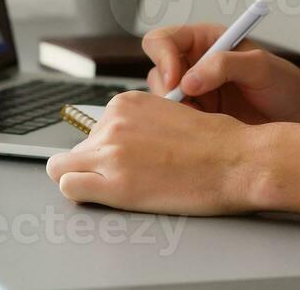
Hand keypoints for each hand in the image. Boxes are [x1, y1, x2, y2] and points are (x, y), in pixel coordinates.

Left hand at [46, 91, 262, 213]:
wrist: (237, 161)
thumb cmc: (216, 143)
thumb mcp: (169, 114)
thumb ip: (140, 124)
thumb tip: (124, 141)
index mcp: (126, 103)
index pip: (93, 129)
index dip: (108, 148)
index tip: (124, 158)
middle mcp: (113, 123)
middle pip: (79, 149)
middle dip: (96, 164)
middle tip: (129, 175)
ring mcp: (111, 153)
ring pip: (63, 168)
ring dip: (87, 179)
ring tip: (120, 187)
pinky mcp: (115, 185)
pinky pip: (69, 188)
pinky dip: (81, 194)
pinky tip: (103, 196)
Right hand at [142, 23, 299, 123]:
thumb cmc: (287, 85)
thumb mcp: (261, 67)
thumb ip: (225, 65)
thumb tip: (188, 80)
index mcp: (205, 41)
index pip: (163, 40)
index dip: (163, 58)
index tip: (176, 82)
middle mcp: (194, 64)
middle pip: (156, 72)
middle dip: (166, 92)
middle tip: (190, 110)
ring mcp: (194, 94)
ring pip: (163, 101)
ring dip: (177, 113)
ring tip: (207, 123)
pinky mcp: (198, 119)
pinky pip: (176, 124)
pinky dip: (184, 130)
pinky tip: (207, 136)